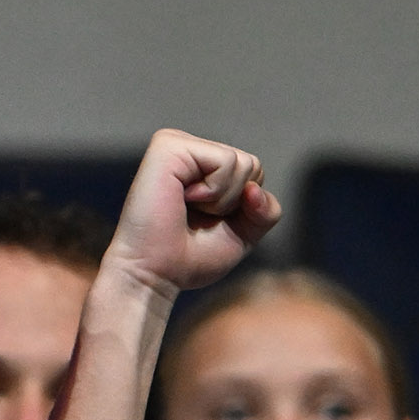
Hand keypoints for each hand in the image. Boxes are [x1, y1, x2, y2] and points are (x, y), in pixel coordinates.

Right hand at [104, 129, 279, 304]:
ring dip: (223, 200)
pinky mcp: (169, 146)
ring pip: (241, 162)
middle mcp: (187, 149)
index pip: (253, 172)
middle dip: (234, 202)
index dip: (243, 207)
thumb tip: (254, 189)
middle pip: (251, 164)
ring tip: (188, 209)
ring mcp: (177, 143)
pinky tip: (185, 199)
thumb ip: (265, 211)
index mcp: (200, 164)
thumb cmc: (187, 259)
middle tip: (196, 217)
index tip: (207, 222)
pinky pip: (226, 161)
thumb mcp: (242, 235)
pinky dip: (215, 191)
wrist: (153, 275)